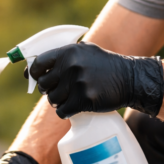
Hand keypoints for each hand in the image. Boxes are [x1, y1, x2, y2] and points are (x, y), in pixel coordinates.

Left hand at [28, 42, 163, 118]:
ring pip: (52, 100)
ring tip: (68, 98)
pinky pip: (62, 111)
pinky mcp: (84, 100)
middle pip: (43, 84)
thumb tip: (32, 67)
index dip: (34, 73)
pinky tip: (72, 108)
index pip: (38, 64)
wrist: (130, 79)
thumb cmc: (104, 65)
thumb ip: (63, 55)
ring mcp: (77, 83)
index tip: (37, 78)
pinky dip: (65, 112)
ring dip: (58, 102)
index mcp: (68, 52)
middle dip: (47, 89)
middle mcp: (71, 66)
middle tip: (57, 90)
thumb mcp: (85, 51)